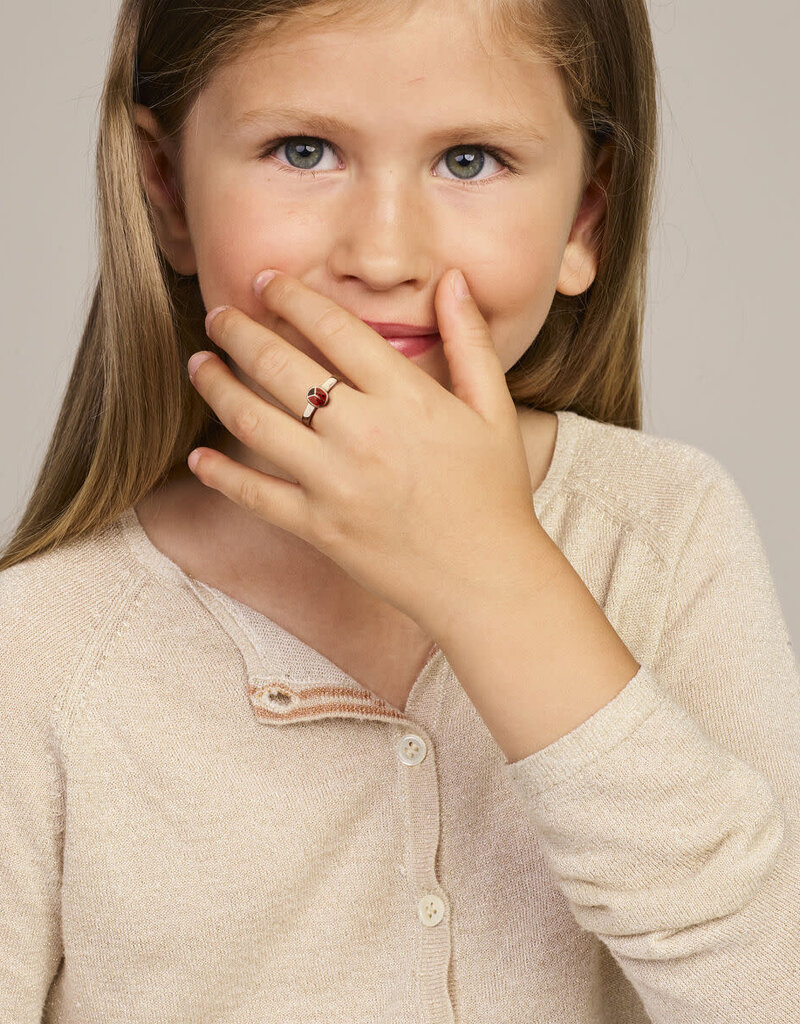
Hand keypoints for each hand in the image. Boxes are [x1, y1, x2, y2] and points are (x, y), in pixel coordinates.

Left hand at [187, 268, 544, 638]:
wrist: (485, 579)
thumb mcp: (493, 410)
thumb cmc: (494, 493)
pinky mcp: (318, 527)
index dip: (290, 297)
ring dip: (217, 387)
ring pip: (255, 422)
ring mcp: (335, 482)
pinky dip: (220, 475)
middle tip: (217, 315)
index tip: (265, 281)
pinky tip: (197, 458)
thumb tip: (451, 278)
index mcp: (407, 398)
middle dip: (239, 332)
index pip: (334, 328)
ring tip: (199, 365)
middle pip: (281, 366)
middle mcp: (364, 433)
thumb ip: (469, 340)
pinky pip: (255, 495)